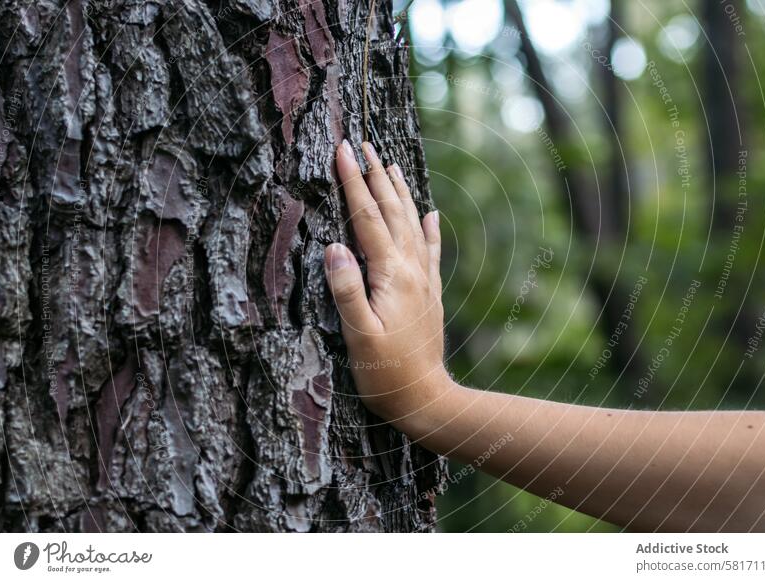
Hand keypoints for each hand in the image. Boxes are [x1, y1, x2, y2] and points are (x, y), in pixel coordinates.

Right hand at [324, 140, 450, 423]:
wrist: (425, 397)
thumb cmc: (385, 372)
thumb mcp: (358, 335)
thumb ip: (346, 289)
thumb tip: (333, 245)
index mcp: (391, 275)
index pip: (367, 218)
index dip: (353, 182)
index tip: (343, 150)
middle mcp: (412, 269)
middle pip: (392, 212)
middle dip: (375, 176)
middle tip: (363, 144)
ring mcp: (424, 279)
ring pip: (411, 224)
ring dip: (400, 192)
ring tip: (391, 165)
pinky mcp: (429, 292)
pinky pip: (431, 250)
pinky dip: (429, 228)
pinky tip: (430, 213)